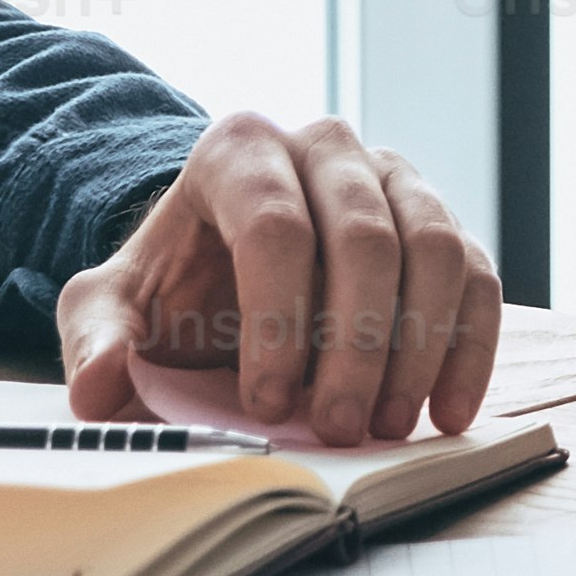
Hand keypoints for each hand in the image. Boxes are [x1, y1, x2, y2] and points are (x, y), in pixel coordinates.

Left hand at [60, 117, 503, 444]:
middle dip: (356, 346)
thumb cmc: (173, 286)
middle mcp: (325, 147)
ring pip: (434, 248)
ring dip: (419, 348)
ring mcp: (392, 177)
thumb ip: (98, 341)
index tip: (266, 405)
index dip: (278, 322)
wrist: (221, 268)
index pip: (275, 225)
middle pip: (365, 237)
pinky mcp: (438, 221)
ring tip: (385, 425)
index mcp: (239, 151)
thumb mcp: (116, 308)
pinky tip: (445, 412)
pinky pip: (477, 274)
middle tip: (337, 428)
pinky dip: (469, 347)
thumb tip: (104, 385)